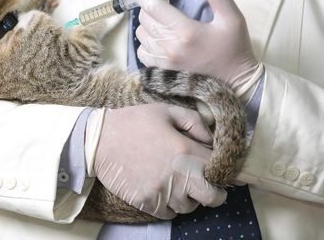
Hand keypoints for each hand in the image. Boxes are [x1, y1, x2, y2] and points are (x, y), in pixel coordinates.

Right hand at [94, 104, 226, 218]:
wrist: (98, 139)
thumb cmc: (133, 122)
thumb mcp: (165, 110)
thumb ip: (194, 121)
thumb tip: (212, 139)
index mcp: (186, 150)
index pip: (221, 171)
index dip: (224, 171)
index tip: (219, 170)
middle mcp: (178, 175)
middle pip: (213, 198)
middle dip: (213, 191)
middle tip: (203, 183)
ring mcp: (161, 192)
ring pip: (189, 207)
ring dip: (188, 197)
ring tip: (176, 183)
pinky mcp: (146, 202)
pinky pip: (169, 214)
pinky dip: (169, 206)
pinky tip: (162, 191)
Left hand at [127, 0, 259, 93]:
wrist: (236, 82)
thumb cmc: (234, 47)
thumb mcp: (232, 17)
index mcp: (186, 31)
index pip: (153, 5)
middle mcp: (170, 47)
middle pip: (145, 18)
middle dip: (150, 6)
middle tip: (165, 5)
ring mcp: (163, 62)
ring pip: (141, 34)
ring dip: (148, 24)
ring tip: (165, 22)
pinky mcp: (161, 71)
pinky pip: (142, 52)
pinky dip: (147, 42)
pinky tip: (161, 39)